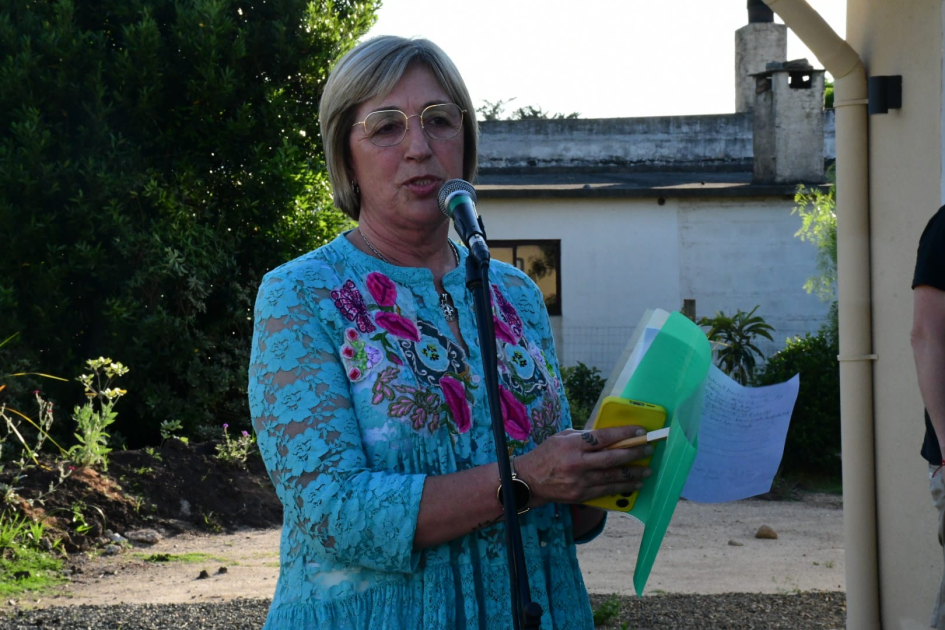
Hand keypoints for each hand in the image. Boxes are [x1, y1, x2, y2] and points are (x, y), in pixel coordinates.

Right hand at [514, 425, 652, 507]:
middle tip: (649, 450)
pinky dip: (622, 488)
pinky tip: (634, 485)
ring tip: (647, 470)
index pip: (604, 437)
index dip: (624, 435)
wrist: (529, 481)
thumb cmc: (546, 454)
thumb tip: (610, 436)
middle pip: (612, 458)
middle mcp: (577, 463)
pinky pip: (606, 492)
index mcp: (572, 444)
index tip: (640, 432)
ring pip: (613, 477)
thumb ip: (584, 436)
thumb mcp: (562, 437)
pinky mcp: (581, 495)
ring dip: (633, 474)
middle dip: (634, 454)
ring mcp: (580, 481)